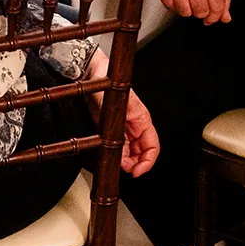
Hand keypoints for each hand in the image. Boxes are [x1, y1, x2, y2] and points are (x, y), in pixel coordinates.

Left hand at [87, 50, 159, 175]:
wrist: (91, 74)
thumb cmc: (106, 83)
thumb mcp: (112, 106)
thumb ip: (117, 127)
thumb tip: (121, 150)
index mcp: (142, 119)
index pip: (153, 146)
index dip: (147, 162)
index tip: (137, 171)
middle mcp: (135, 126)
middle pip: (143, 152)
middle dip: (136, 164)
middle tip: (125, 170)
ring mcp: (124, 128)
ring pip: (132, 152)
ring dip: (126, 162)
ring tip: (118, 165)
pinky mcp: (113, 130)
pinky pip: (120, 148)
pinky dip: (118, 156)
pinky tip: (112, 158)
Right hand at [152, 0, 230, 23]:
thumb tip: (225, 17)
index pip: (217, 5)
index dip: (216, 16)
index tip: (213, 18)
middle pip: (202, 12)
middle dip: (201, 11)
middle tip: (197, 1)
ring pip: (186, 13)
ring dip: (187, 7)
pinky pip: (172, 8)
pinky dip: (174, 3)